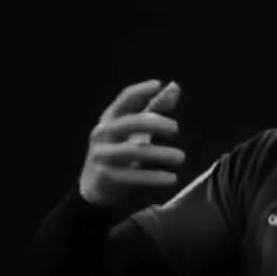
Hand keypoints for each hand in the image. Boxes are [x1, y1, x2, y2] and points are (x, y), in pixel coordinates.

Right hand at [79, 78, 185, 210]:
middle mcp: (103, 134)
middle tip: (176, 128)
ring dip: (160, 153)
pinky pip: (134, 176)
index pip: (125, 99)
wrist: (95, 190)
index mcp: (109, 119)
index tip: (158, 85)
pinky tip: (172, 178)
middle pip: (130, 122)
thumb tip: (175, 87)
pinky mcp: (107, 177)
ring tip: (181, 158)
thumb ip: (154, 111)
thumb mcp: (135, 132)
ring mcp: (103, 155)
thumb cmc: (120, 155)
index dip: (141, 90)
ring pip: (134, 151)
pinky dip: (154, 177)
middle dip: (155, 123)